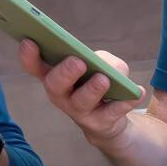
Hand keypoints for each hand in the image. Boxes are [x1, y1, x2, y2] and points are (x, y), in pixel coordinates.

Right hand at [19, 40, 142, 146]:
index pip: (34, 66)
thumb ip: (103, 60)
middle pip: (55, 85)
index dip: (29, 56)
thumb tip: (110, 67)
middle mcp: (61, 95)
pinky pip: (113, 113)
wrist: (109, 119)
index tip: (30, 41)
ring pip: (82, 102)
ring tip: (104, 78)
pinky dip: (126, 102)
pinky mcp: (101, 124)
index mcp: (53, 76)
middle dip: (65, 72)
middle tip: (77, 61)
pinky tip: (137, 92)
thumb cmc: (96, 83)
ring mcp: (80, 112)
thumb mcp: (99, 65)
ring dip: (93, 89)